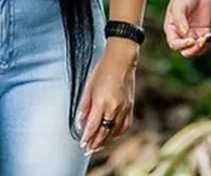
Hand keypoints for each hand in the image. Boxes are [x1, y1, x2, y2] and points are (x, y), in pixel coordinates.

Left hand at [76, 40, 137, 155]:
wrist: (121, 60)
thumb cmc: (102, 70)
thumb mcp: (88, 86)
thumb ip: (84, 106)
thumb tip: (80, 121)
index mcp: (101, 102)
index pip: (93, 126)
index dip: (87, 137)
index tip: (82, 144)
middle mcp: (113, 108)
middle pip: (104, 132)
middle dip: (95, 143)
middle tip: (88, 150)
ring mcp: (124, 108)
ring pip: (115, 132)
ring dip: (106, 141)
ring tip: (98, 146)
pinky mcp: (130, 107)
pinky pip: (124, 126)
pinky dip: (117, 133)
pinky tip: (112, 136)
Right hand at [163, 0, 210, 57]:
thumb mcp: (179, 6)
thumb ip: (180, 19)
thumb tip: (184, 33)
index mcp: (171, 29)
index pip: (174, 44)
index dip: (181, 45)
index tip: (190, 40)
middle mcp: (180, 34)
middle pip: (185, 51)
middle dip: (193, 49)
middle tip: (200, 41)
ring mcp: (192, 33)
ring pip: (196, 49)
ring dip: (202, 47)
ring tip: (207, 37)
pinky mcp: (202, 31)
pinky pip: (205, 43)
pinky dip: (208, 42)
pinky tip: (210, 35)